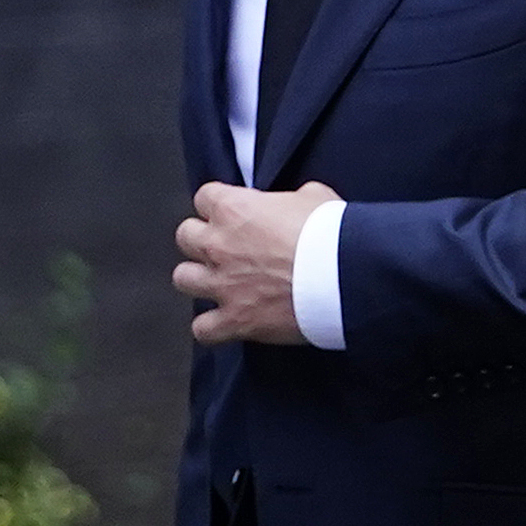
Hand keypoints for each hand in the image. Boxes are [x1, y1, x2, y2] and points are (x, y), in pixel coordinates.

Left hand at [173, 180, 341, 346]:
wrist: (343, 276)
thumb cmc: (330, 235)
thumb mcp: (314, 196)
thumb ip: (291, 199)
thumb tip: (295, 204)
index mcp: (234, 210)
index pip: (204, 197)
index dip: (218, 205)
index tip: (230, 212)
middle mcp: (219, 245)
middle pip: (185, 236)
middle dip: (201, 240)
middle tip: (223, 246)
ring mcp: (223, 285)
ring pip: (183, 278)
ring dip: (199, 279)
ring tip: (217, 282)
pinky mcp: (234, 320)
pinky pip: (202, 328)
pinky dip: (211, 327)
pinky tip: (224, 323)